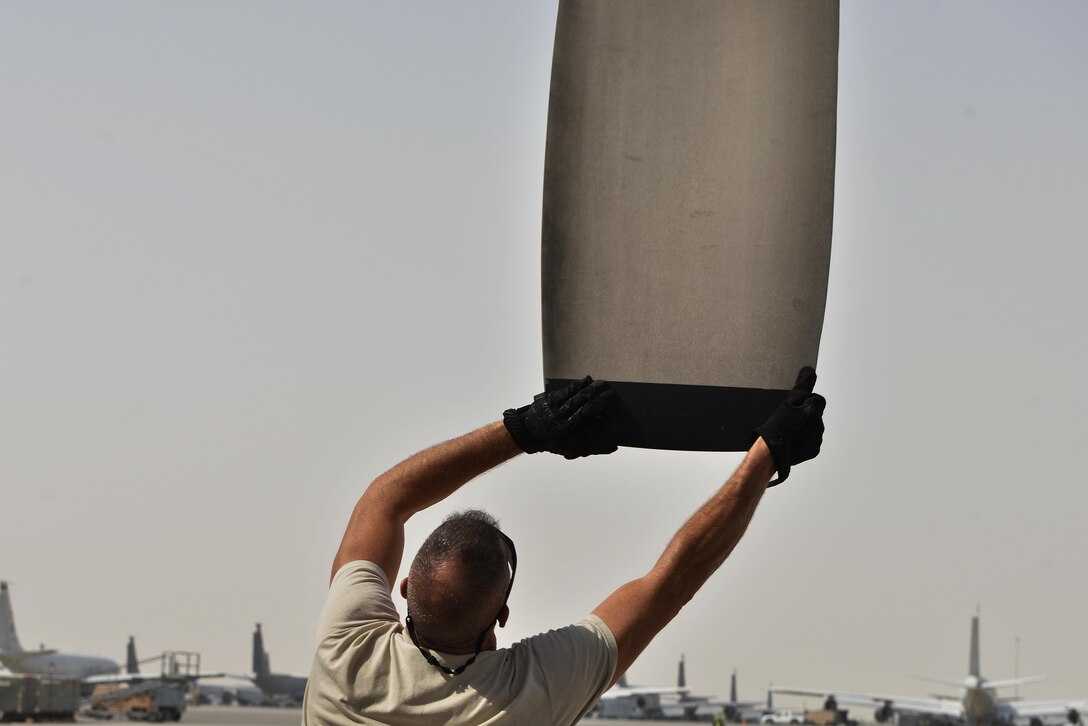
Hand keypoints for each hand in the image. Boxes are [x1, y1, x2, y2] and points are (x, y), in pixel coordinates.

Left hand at [503, 376, 617, 458]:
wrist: (529, 433)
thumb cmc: (555, 442)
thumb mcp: (574, 450)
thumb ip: (595, 449)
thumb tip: (614, 447)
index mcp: (571, 438)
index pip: (591, 427)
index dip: (600, 418)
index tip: (607, 412)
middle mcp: (564, 424)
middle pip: (586, 409)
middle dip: (599, 400)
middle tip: (610, 393)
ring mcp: (557, 411)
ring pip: (577, 398)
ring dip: (591, 390)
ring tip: (601, 383)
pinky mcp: (551, 401)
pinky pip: (566, 391)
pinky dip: (578, 385)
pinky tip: (587, 380)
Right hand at [754, 366, 825, 484]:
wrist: (769, 453)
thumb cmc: (775, 428)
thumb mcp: (787, 403)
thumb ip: (801, 387)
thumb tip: (810, 371)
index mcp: (814, 412)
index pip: (817, 399)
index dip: (804, 401)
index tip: (792, 406)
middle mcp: (819, 427)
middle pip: (815, 414)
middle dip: (805, 414)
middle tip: (788, 419)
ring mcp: (816, 440)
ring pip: (814, 427)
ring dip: (804, 427)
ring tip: (788, 430)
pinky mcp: (813, 451)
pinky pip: (811, 440)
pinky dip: (803, 439)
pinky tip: (792, 438)